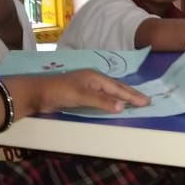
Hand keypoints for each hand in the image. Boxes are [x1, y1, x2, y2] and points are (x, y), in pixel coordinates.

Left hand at [17, 70, 151, 116]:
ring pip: (110, 90)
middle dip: (131, 94)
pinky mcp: (81, 93)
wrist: (37, 93)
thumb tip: (121, 106)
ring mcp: (87, 86)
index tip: (146, 102)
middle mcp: (94, 80)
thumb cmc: (59, 92)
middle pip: (117, 87)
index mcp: (96, 78)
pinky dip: (112, 99)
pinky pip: (103, 95)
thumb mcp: (81, 96)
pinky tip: (114, 102)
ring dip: (123, 95)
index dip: (132, 96)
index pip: (118, 88)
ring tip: (135, 100)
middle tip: (146, 100)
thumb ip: (101, 101)